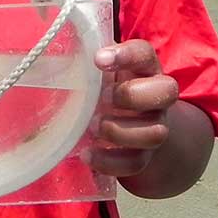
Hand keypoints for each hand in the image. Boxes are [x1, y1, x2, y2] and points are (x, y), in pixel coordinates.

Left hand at [87, 40, 178, 177]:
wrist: (128, 121)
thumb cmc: (105, 85)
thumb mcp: (98, 70)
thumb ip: (83, 62)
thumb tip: (50, 59)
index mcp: (144, 67)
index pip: (145, 54)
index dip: (127, 55)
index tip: (99, 59)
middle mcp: (157, 96)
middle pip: (166, 92)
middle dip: (131, 95)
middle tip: (102, 97)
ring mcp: (155, 126)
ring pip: (155, 133)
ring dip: (120, 131)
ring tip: (92, 127)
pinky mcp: (145, 155)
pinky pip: (136, 163)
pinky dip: (110, 162)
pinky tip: (87, 154)